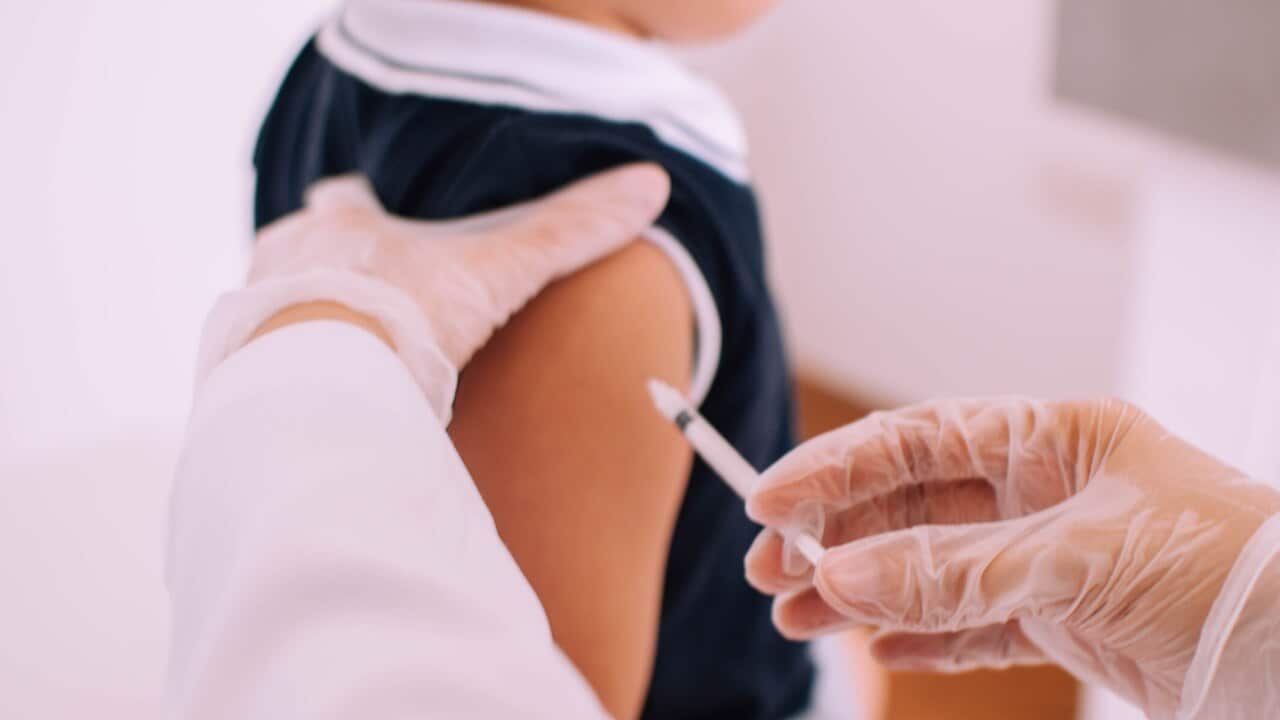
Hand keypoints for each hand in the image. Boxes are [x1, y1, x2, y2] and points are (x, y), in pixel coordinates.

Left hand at [248, 163, 670, 368]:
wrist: (321, 394)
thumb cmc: (404, 320)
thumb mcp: (494, 275)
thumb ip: (564, 234)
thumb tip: (650, 185)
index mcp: (340, 226)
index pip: (347, 200)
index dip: (368, 212)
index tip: (391, 233)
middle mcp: (285, 258)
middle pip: (309, 252)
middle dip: (336, 273)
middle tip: (372, 307)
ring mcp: (252, 315)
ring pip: (278, 305)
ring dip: (307, 324)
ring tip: (344, 360)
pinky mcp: (236, 373)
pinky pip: (260, 364)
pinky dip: (287, 375)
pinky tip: (316, 401)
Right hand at [745, 398, 1279, 718]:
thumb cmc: (1227, 571)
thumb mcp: (1079, 560)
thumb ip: (954, 571)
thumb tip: (840, 575)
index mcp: (1053, 438)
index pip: (918, 440)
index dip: (837, 466)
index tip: (770, 499)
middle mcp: (1044, 488)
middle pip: (911, 503)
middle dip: (837, 535)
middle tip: (772, 569)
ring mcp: (1051, 554)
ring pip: (931, 567)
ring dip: (862, 590)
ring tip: (798, 616)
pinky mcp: (1064, 617)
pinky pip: (971, 621)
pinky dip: (919, 633)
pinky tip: (872, 644)